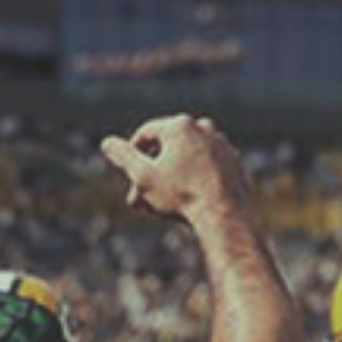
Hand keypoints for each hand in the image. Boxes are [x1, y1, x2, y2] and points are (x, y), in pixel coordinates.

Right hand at [100, 115, 251, 222]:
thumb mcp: (142, 176)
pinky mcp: (235, 161)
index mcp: (180, 125)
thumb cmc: (181, 195)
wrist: (224, 216)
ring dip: (171, 175)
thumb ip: (123, 156)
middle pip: (167, 146)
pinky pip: (206, 167)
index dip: (132, 153)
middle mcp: (204, 127)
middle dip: (151, 170)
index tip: (127, 173)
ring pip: (187, 157)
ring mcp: (222, 144)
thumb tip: (107, 142)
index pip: (146, 133)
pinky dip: (194, 178)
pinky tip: (186, 200)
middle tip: (139, 196)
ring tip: (161, 202)